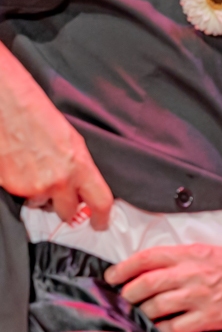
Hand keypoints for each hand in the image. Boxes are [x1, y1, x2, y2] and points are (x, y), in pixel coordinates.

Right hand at [0, 64, 112, 227]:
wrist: (9, 108)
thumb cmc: (41, 119)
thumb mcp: (73, 142)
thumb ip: (81, 169)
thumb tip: (84, 189)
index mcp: (80, 167)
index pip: (100, 202)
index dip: (102, 218)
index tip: (101, 224)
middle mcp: (58, 181)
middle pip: (68, 212)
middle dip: (68, 209)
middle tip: (65, 199)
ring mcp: (32, 187)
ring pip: (42, 204)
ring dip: (43, 196)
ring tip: (38, 171)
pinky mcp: (11, 188)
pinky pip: (22, 197)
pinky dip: (24, 188)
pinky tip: (23, 168)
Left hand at [104, 243, 221, 331]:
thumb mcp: (204, 251)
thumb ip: (176, 259)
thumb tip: (143, 270)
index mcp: (189, 253)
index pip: (146, 258)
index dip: (122, 269)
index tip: (112, 278)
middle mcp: (191, 273)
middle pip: (145, 285)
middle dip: (128, 295)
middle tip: (125, 300)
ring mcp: (200, 296)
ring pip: (155, 307)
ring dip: (142, 313)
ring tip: (141, 315)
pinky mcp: (209, 317)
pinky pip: (174, 328)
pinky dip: (162, 330)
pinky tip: (161, 329)